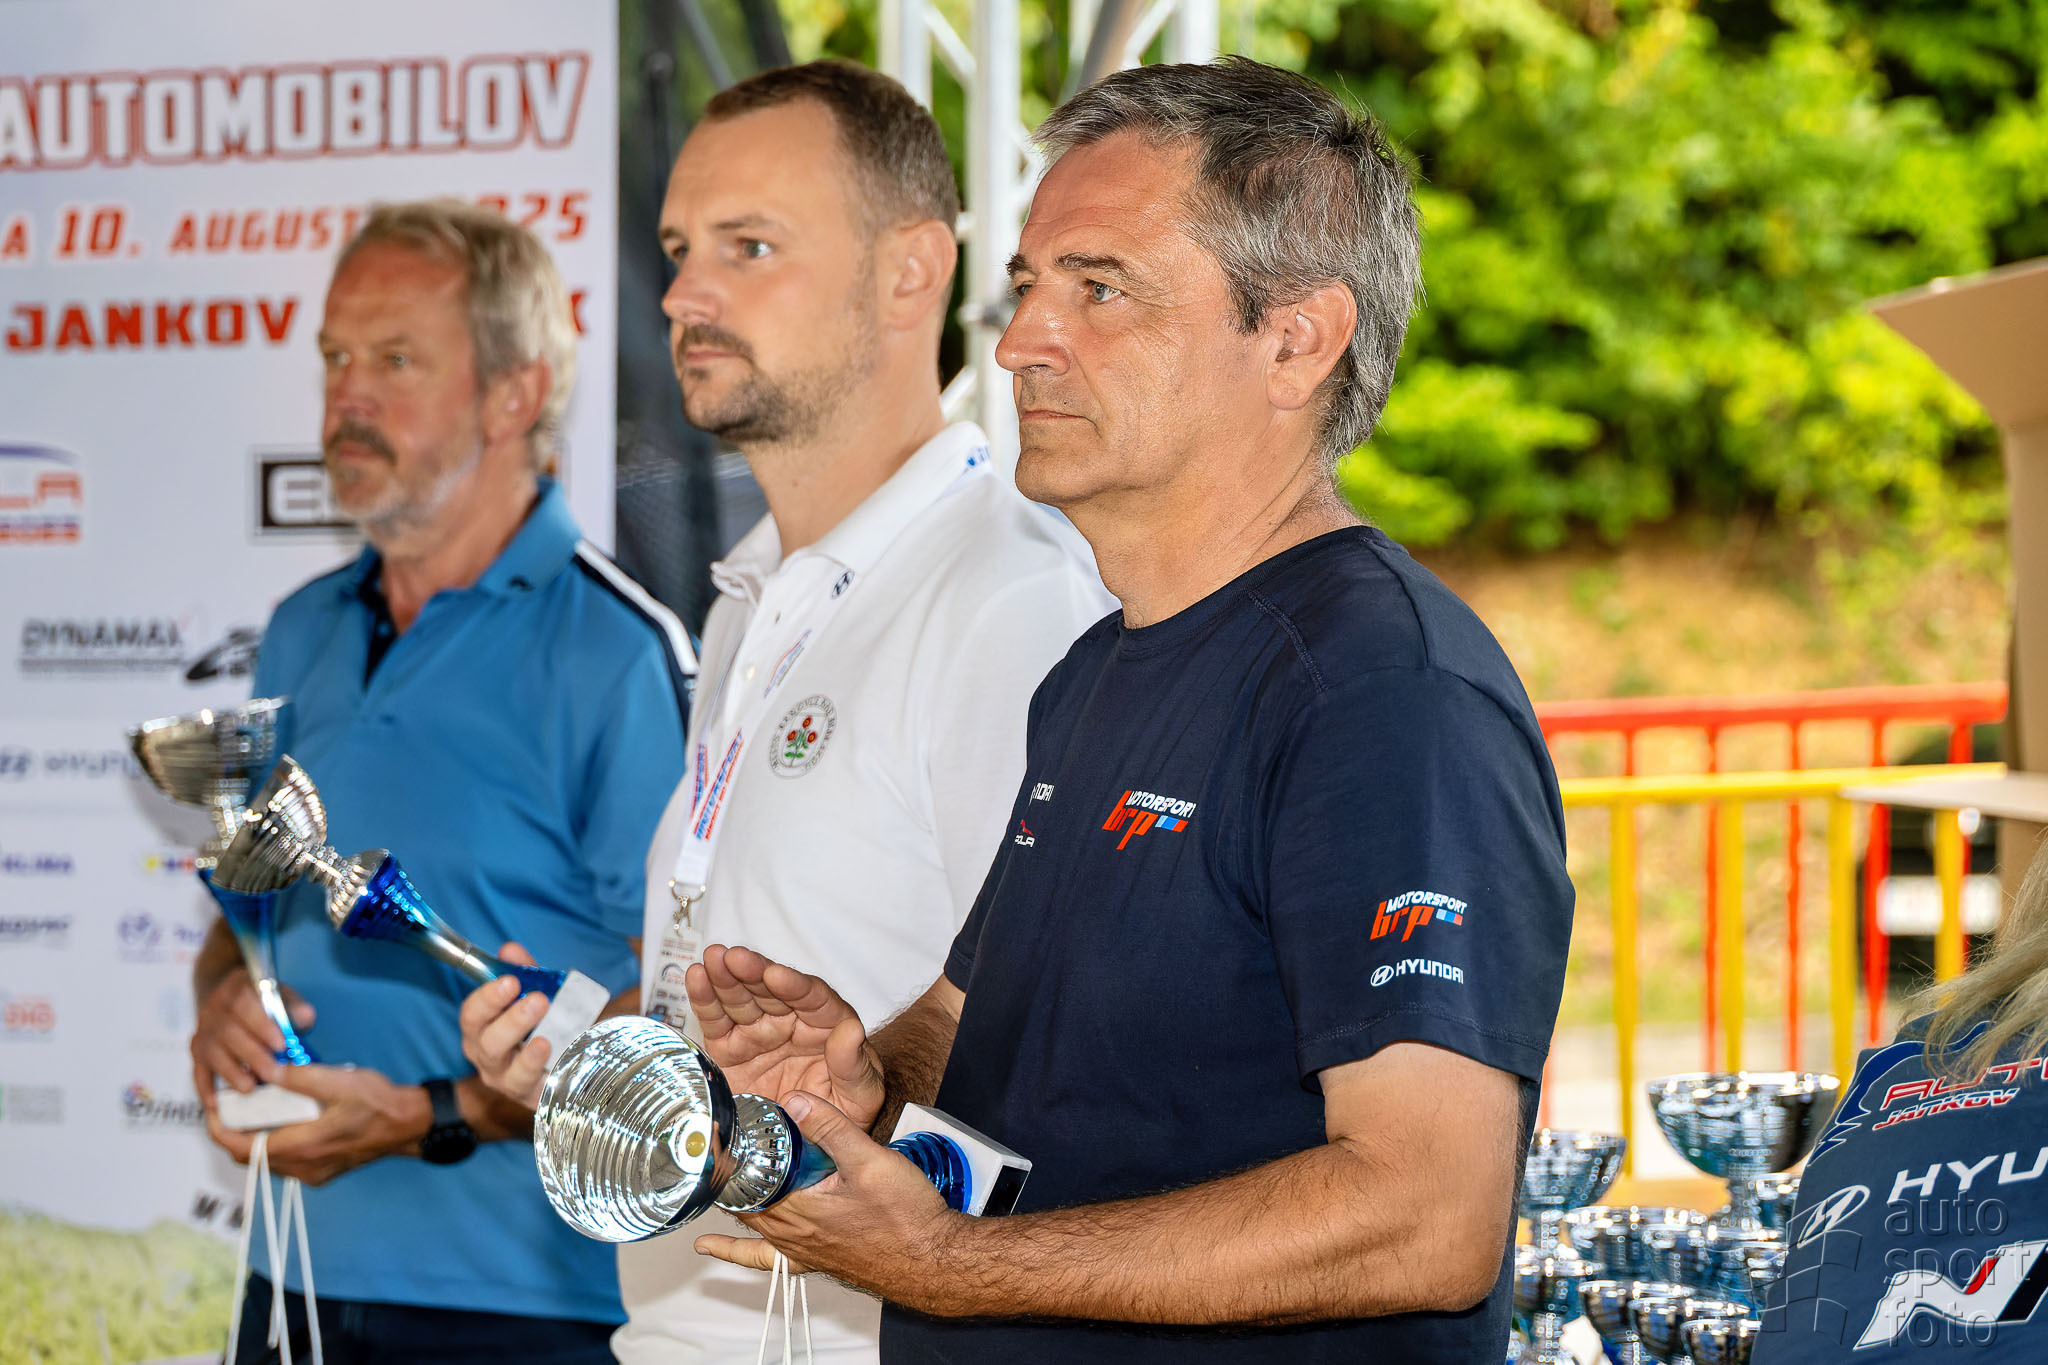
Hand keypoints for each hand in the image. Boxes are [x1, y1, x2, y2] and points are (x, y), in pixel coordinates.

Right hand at [189, 966, 314, 1115]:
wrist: (231, 997)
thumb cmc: (264, 1000)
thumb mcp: (281, 994)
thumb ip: (293, 1006)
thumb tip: (304, 1018)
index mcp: (236, 988)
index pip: (244, 1004)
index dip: (261, 1025)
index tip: (281, 1044)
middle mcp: (214, 1008)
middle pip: (228, 1033)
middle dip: (253, 1056)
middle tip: (274, 1075)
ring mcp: (203, 1030)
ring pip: (212, 1052)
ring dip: (231, 1073)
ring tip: (251, 1088)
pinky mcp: (197, 1050)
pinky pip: (197, 1070)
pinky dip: (205, 1087)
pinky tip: (215, 1103)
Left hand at [204, 1064, 428, 1185]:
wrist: (407, 1125)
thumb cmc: (377, 1102)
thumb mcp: (338, 1081)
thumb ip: (299, 1077)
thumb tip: (267, 1070)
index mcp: (303, 1146)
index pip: (244, 1149)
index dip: (220, 1132)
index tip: (212, 1111)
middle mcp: (303, 1167)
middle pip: (251, 1158)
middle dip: (234, 1134)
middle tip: (230, 1107)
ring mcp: (312, 1173)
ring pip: (267, 1161)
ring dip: (255, 1139)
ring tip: (255, 1110)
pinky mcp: (321, 1172)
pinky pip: (284, 1162)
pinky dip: (274, 1143)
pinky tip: (284, 1121)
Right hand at [458, 941, 551, 1109]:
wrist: (571, 1059)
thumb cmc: (544, 1022)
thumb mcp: (537, 992)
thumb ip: (525, 972)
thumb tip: (510, 950)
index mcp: (482, 1028)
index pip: (472, 1014)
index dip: (488, 998)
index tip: (511, 981)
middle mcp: (488, 1056)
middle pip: (487, 1042)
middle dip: (510, 1020)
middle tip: (538, 1000)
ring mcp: (507, 1080)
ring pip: (505, 1069)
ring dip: (528, 1055)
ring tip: (545, 1037)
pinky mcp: (531, 1097)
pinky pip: (530, 1088)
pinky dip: (539, 1072)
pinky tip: (551, 1055)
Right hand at [685, 945, 883, 1128]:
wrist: (812, 1142)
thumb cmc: (845, 1111)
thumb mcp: (862, 1095)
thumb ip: (854, 1065)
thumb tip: (851, 1032)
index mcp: (827, 1025)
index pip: (812, 998)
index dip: (793, 985)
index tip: (776, 975)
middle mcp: (791, 1021)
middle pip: (771, 990)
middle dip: (753, 972)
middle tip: (735, 958)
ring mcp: (759, 1033)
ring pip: (742, 999)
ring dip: (726, 977)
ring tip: (712, 958)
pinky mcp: (731, 1049)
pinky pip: (717, 1021)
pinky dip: (705, 999)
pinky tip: (696, 977)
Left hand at [694, 1092, 962, 1311]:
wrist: (933, 1262)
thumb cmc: (907, 1217)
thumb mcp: (870, 1160)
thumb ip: (831, 1128)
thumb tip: (793, 1101)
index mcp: (798, 1208)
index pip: (744, 1178)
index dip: (727, 1153)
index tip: (711, 1133)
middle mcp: (791, 1233)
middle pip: (742, 1199)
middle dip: (728, 1173)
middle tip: (717, 1145)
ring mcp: (800, 1249)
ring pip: (749, 1223)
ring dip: (732, 1200)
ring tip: (719, 1176)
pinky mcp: (812, 1259)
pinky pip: (763, 1257)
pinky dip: (735, 1250)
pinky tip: (713, 1246)